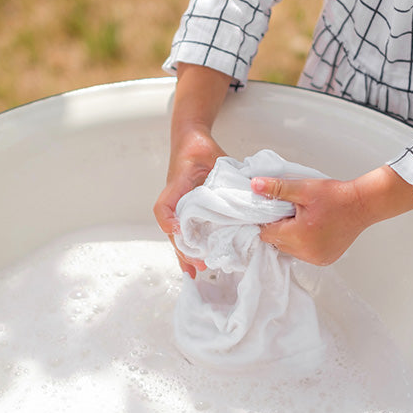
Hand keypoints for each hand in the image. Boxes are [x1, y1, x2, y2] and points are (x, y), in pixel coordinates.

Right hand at [155, 64, 232, 276]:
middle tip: (198, 267)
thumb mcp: (210, 157)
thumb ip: (224, 173)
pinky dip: (191, 248)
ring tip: (195, 272)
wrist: (190, 141)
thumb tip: (248, 192)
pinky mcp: (187, 211)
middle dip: (185, 251)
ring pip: (179, 236)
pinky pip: (187, 232)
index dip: (170, 224)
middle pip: (173, 232)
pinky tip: (198, 261)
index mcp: (176, 189)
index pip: (164, 209)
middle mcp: (175, 203)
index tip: (180, 235)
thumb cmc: (198, 149)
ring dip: (187, 254)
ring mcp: (179, 209)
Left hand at [252, 165, 412, 265]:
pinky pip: (303, 254)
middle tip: (292, 213)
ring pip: (289, 250)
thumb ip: (277, 188)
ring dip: (290, 237)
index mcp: (298, 235)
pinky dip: (302, 244)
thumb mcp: (303, 188)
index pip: (266, 233)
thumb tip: (255, 185)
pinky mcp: (324, 260)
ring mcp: (316, 259)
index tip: (276, 210)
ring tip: (303, 220)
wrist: (362, 204)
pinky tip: (312, 230)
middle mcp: (306, 252)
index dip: (267, 221)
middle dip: (279, 228)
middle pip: (277, 243)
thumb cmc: (335, 196)